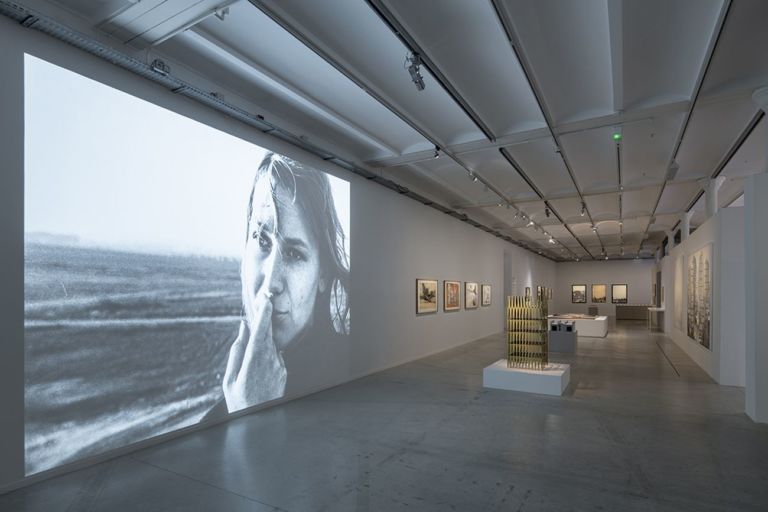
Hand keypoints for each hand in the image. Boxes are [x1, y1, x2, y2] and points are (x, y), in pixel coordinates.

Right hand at [223, 295, 286, 412]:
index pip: (260, 332)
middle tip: (262, 305)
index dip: (264, 315)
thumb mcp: (229, 378)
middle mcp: (269, 361)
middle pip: (268, 334)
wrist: (259, 422)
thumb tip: (242, 328)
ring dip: (263, 343)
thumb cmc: (239, 400)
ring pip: (271, 345)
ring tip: (252, 360)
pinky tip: (258, 368)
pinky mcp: (284, 372)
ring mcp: (279, 367)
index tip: (266, 300)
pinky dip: (267, 355)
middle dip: (264, 321)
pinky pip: (275, 357)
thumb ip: (236, 350)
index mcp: (253, 361)